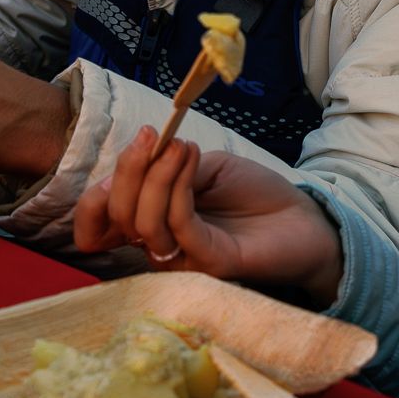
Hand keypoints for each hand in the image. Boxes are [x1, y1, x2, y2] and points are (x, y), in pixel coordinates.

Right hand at [74, 129, 343, 299]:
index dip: (94, 198)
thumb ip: (167, 168)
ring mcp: (182, 258)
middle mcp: (159, 245)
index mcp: (151, 222)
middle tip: (153, 134)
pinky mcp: (209, 262)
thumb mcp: (204, 168)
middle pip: (117, 217)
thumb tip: (139, 156)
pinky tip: (191, 159)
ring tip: (180, 145)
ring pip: (143, 223)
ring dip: (157, 176)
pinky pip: (178, 225)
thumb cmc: (254, 194)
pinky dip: (178, 187)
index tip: (135, 147)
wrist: (303, 218)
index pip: (100, 224)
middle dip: (128, 171)